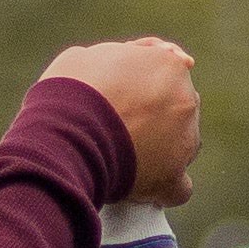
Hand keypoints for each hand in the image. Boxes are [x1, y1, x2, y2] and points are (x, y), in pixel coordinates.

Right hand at [43, 37, 199, 205]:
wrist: (62, 134)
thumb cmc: (70, 91)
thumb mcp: (90, 56)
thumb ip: (120, 60)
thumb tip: (128, 63)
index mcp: (168, 65)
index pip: (166, 70)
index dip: (144, 83)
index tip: (125, 94)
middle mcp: (185, 99)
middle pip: (179, 107)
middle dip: (158, 115)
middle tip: (122, 126)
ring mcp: (184, 139)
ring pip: (182, 146)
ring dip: (162, 151)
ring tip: (126, 158)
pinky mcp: (172, 177)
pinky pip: (178, 188)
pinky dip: (163, 190)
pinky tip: (148, 191)